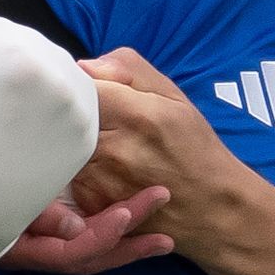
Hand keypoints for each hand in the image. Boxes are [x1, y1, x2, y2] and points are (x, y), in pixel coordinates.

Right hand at [0, 185, 172, 274]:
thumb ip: (34, 211)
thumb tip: (76, 228)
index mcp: (19, 246)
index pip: (71, 251)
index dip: (103, 233)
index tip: (132, 209)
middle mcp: (32, 253)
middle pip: (89, 259)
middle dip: (129, 242)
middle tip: (164, 217)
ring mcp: (39, 246)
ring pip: (91, 255)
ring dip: (128, 243)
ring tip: (164, 236)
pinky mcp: (44, 234)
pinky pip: (84, 241)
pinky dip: (111, 233)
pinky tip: (133, 222)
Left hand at [65, 50, 255, 246]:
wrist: (212, 208)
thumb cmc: (194, 148)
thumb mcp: (173, 96)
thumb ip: (127, 69)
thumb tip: (84, 66)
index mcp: (135, 115)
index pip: (77, 87)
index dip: (75, 84)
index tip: (83, 87)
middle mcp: (112, 150)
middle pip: (65, 119)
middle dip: (71, 112)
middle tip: (92, 115)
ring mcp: (98, 182)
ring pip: (63, 147)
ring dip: (71, 140)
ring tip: (103, 143)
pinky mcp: (91, 206)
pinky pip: (69, 175)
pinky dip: (78, 167)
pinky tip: (102, 168)